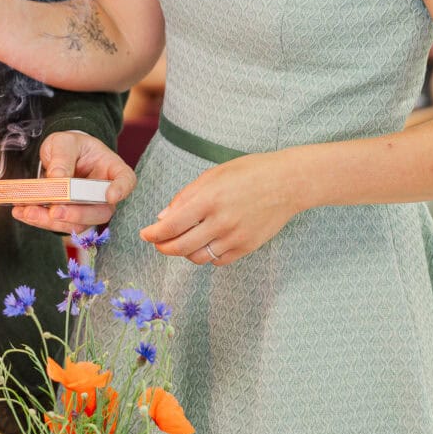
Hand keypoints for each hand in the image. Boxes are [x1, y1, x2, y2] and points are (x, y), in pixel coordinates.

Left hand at [12, 130, 136, 234]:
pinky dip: (40, 221)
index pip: (125, 180)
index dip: (121, 190)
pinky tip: (22, 213)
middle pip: (101, 210)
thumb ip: (62, 157)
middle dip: (78, 215)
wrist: (60, 156)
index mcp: (112, 168)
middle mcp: (105, 193)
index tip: (110, 196)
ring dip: (52, 221)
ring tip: (27, 212)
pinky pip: (60, 225)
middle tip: (55, 212)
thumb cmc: (69, 146)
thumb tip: (57, 177)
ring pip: (79, 223)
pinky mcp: (71, 218)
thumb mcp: (64, 142)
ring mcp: (89, 208)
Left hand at [141, 152, 296, 264]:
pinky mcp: (247, 247)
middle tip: (158, 243)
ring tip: (182, 241)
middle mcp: (220, 221)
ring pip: (198, 257)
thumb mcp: (213, 175)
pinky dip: (206, 256)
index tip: (145, 235)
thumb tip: (162, 218)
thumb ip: (186, 197)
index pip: (170, 226)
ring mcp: (235, 237)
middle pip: (180, 247)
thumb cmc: (249, 172)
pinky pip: (218, 260)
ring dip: (184, 252)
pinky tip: (205, 244)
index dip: (153, 234)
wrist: (288, 183)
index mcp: (208, 199)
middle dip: (163, 247)